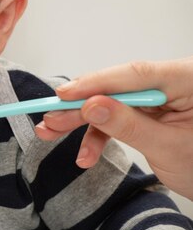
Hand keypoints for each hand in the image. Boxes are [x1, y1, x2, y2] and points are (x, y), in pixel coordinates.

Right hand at [35, 58, 192, 199]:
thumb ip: (128, 125)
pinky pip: (119, 118)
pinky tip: (86, 155)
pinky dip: (100, 136)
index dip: (94, 84)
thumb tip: (92, 106)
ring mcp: (161, 98)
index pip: (134, 74)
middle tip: (49, 119)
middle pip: (117, 88)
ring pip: (112, 103)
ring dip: (83, 122)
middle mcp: (173, 83)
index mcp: (188, 80)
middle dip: (81, 107)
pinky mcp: (152, 112)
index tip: (63, 94)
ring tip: (51, 133)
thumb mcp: (168, 148)